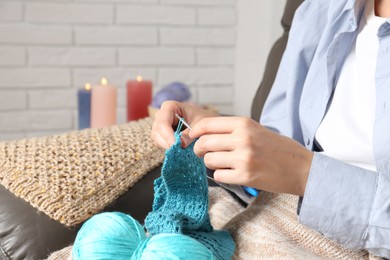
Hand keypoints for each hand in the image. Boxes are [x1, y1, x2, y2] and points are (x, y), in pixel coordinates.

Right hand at [151, 101, 218, 148]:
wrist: (205, 123)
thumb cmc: (203, 120)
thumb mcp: (200, 125)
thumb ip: (190, 134)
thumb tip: (181, 144)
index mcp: (170, 107)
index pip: (163, 122)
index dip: (168, 135)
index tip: (176, 145)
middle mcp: (161, 115)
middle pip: (157, 131)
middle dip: (167, 142)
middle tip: (178, 151)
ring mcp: (159, 125)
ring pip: (156, 139)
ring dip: (167, 146)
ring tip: (180, 150)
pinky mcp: (161, 135)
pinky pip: (160, 143)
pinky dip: (168, 148)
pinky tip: (178, 149)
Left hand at [189, 117, 312, 195]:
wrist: (300, 168)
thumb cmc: (276, 147)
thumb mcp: (254, 129)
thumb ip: (230, 130)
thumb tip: (201, 134)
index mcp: (243, 123)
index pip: (206, 124)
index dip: (194, 132)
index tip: (191, 138)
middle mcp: (242, 138)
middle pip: (204, 143)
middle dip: (198, 149)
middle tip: (202, 153)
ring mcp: (243, 158)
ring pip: (209, 160)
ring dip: (211, 163)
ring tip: (224, 163)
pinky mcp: (245, 176)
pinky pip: (218, 175)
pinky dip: (221, 175)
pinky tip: (232, 173)